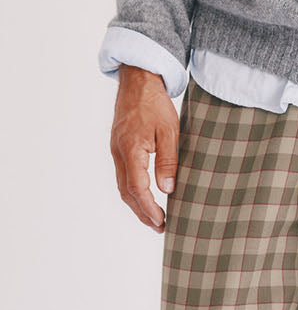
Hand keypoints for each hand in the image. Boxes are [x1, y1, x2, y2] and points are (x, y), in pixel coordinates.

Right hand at [110, 65, 178, 232]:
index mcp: (131, 149)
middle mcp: (119, 153)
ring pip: (123, 186)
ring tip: (154, 219)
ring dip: (137, 205)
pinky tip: (145, 197)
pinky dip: (133, 191)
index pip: (137, 188)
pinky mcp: (119, 148)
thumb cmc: (155, 103)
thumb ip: (168, 160)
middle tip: (160, 227)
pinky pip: (123, 176)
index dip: (149, 208)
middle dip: (142, 213)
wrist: (138, 81)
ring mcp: (116, 151)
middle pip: (127, 192)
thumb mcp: (169, 130)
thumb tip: (167, 188)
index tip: (161, 221)